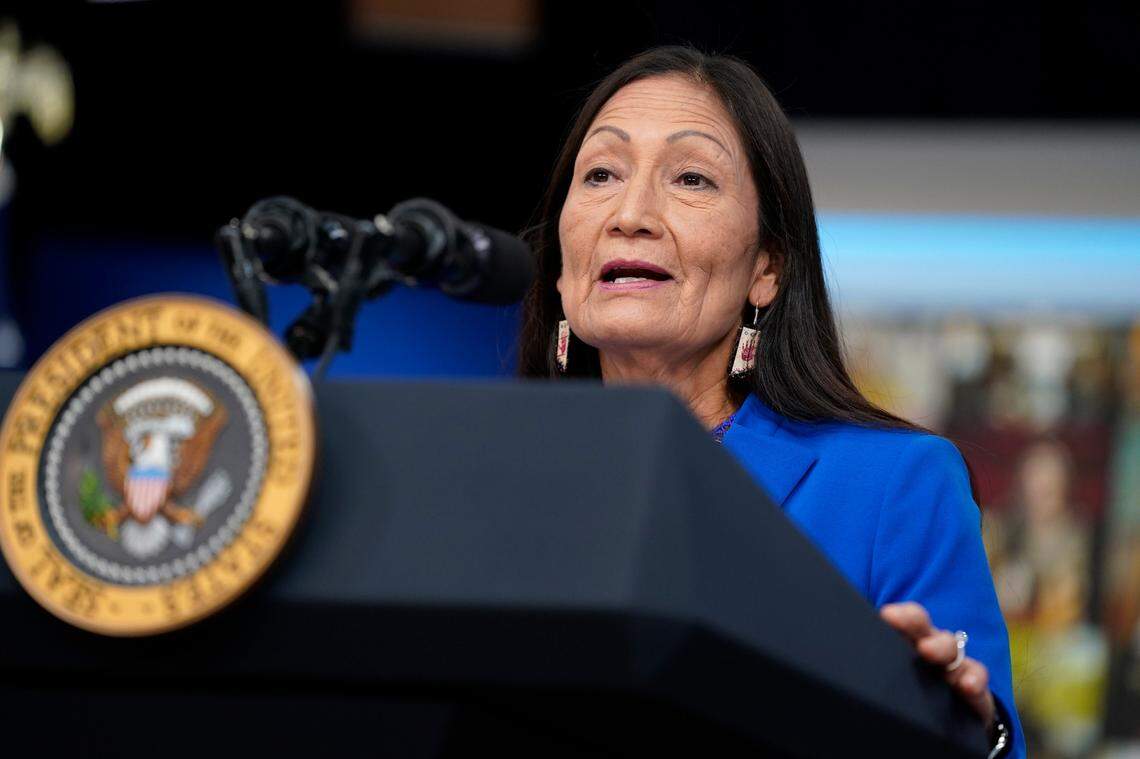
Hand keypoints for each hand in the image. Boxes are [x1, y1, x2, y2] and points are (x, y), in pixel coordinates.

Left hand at [880, 601, 995, 725]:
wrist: (947, 719)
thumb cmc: (910, 688)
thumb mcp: (889, 672)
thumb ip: (870, 661)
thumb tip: (831, 658)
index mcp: (910, 641)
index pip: (907, 620)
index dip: (900, 615)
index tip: (885, 615)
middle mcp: (932, 648)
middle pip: (925, 628)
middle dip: (914, 622)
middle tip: (898, 623)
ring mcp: (954, 666)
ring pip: (952, 648)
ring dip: (942, 647)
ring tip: (930, 653)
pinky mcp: (974, 688)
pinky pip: (977, 677)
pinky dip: (974, 679)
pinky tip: (966, 685)